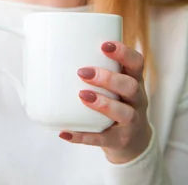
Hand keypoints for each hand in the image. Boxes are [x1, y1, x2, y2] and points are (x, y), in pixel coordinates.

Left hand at [59, 41, 151, 163]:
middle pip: (131, 87)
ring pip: (124, 113)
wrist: (134, 142)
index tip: (104, 45)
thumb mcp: (115, 86)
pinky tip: (65, 132)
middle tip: (83, 72)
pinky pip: (102, 139)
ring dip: (103, 103)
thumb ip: (95, 69)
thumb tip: (51, 53)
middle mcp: (137, 101)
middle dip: (108, 78)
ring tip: (82, 95)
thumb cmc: (117, 103)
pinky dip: (82, 136)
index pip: (136, 63)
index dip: (124, 53)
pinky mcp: (119, 141)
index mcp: (134, 82)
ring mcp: (131, 123)